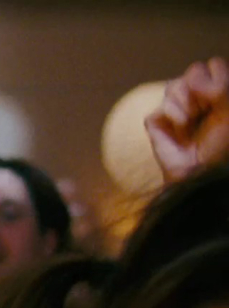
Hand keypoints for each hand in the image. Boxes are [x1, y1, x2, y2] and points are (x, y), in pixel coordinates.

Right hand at [146, 56, 228, 182]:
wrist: (202, 171)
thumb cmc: (223, 144)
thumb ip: (220, 87)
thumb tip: (192, 79)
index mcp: (216, 90)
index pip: (212, 65)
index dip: (217, 81)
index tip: (221, 103)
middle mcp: (195, 95)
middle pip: (192, 71)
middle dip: (199, 93)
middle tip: (205, 114)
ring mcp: (174, 108)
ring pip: (173, 86)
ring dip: (185, 107)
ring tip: (191, 125)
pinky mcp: (156, 121)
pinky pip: (159, 109)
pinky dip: (171, 120)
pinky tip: (179, 135)